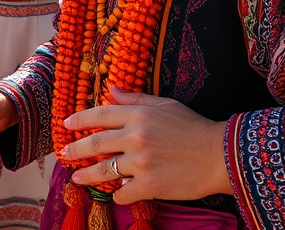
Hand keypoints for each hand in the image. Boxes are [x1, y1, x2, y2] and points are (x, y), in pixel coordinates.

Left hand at [61, 87, 230, 203]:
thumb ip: (135, 99)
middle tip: (64, 154)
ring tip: (77, 178)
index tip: (67, 124)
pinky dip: (118, 195)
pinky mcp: (149, 185)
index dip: (80, 119)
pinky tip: (116, 194)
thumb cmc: (193, 127)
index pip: (99, 115)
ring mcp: (141, 162)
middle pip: (95, 143)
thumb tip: (112, 90)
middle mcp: (135, 137)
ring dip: (87, 175)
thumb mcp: (165, 104)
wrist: (220, 155)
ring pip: (103, 170)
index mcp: (138, 115)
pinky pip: (123, 193)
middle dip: (75, 150)